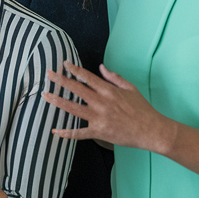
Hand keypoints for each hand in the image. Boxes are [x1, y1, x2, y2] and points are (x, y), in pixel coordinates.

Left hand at [44, 62, 173, 152]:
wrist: (152, 130)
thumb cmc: (142, 109)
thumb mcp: (130, 88)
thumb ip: (114, 77)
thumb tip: (101, 67)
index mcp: (109, 90)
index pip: (87, 77)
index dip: (73, 69)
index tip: (63, 64)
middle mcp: (101, 102)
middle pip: (76, 89)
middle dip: (60, 80)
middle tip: (48, 74)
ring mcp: (99, 117)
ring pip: (73, 108)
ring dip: (57, 101)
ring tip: (45, 95)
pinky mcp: (99, 132)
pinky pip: (79, 133)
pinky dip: (66, 133)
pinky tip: (54, 131)